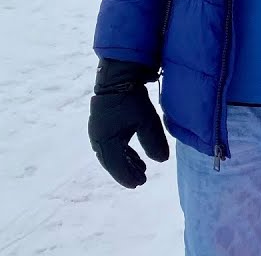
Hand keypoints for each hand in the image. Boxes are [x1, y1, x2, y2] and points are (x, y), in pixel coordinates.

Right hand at [87, 59, 168, 187]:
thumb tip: (161, 160)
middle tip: (141, 181)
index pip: (116, 165)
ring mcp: (99, 131)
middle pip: (112, 161)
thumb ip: (154, 143)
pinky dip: (123, 152)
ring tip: (141, 169)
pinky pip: (112, 144)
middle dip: (126, 172)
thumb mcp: (146, 122)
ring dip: (125, 162)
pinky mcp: (104, 124)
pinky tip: (133, 156)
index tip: (139, 184)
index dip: (127, 176)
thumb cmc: (132, 100)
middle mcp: (98, 138)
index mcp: (105, 141)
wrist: (117, 77)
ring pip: (112, 153)